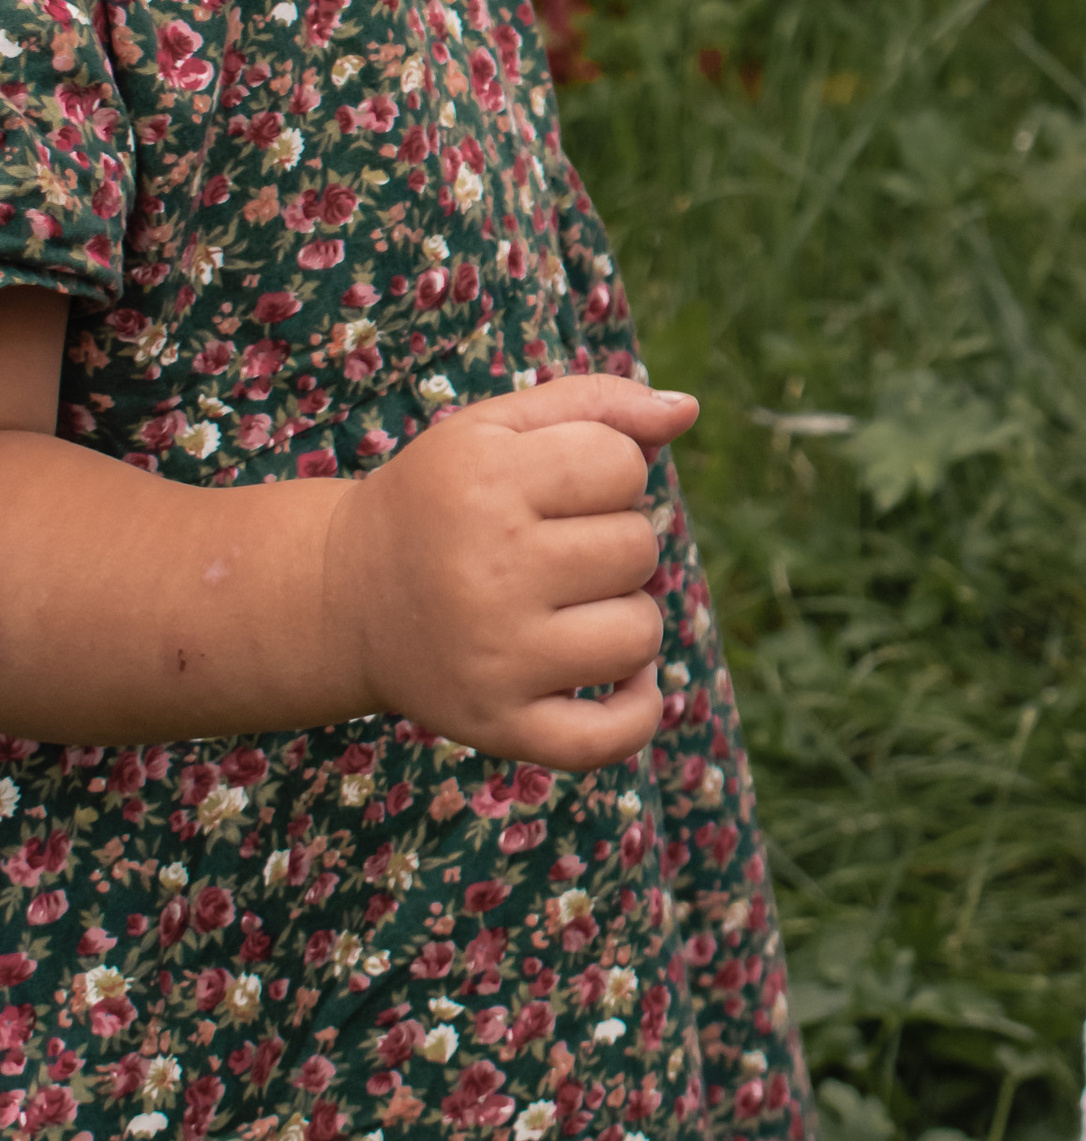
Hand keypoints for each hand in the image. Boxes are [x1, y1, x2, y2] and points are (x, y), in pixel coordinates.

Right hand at [323, 372, 698, 766]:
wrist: (343, 597)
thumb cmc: (443, 500)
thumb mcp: (496, 429)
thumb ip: (595, 403)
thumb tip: (687, 410)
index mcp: (485, 482)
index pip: (624, 465)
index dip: (607, 472)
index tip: (558, 488)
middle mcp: (487, 571)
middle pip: (639, 549)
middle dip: (613, 542)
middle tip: (551, 551)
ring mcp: (494, 657)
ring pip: (641, 633)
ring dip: (623, 616)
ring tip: (567, 606)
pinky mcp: (497, 725)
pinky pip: (609, 737)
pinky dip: (636, 711)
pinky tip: (622, 679)